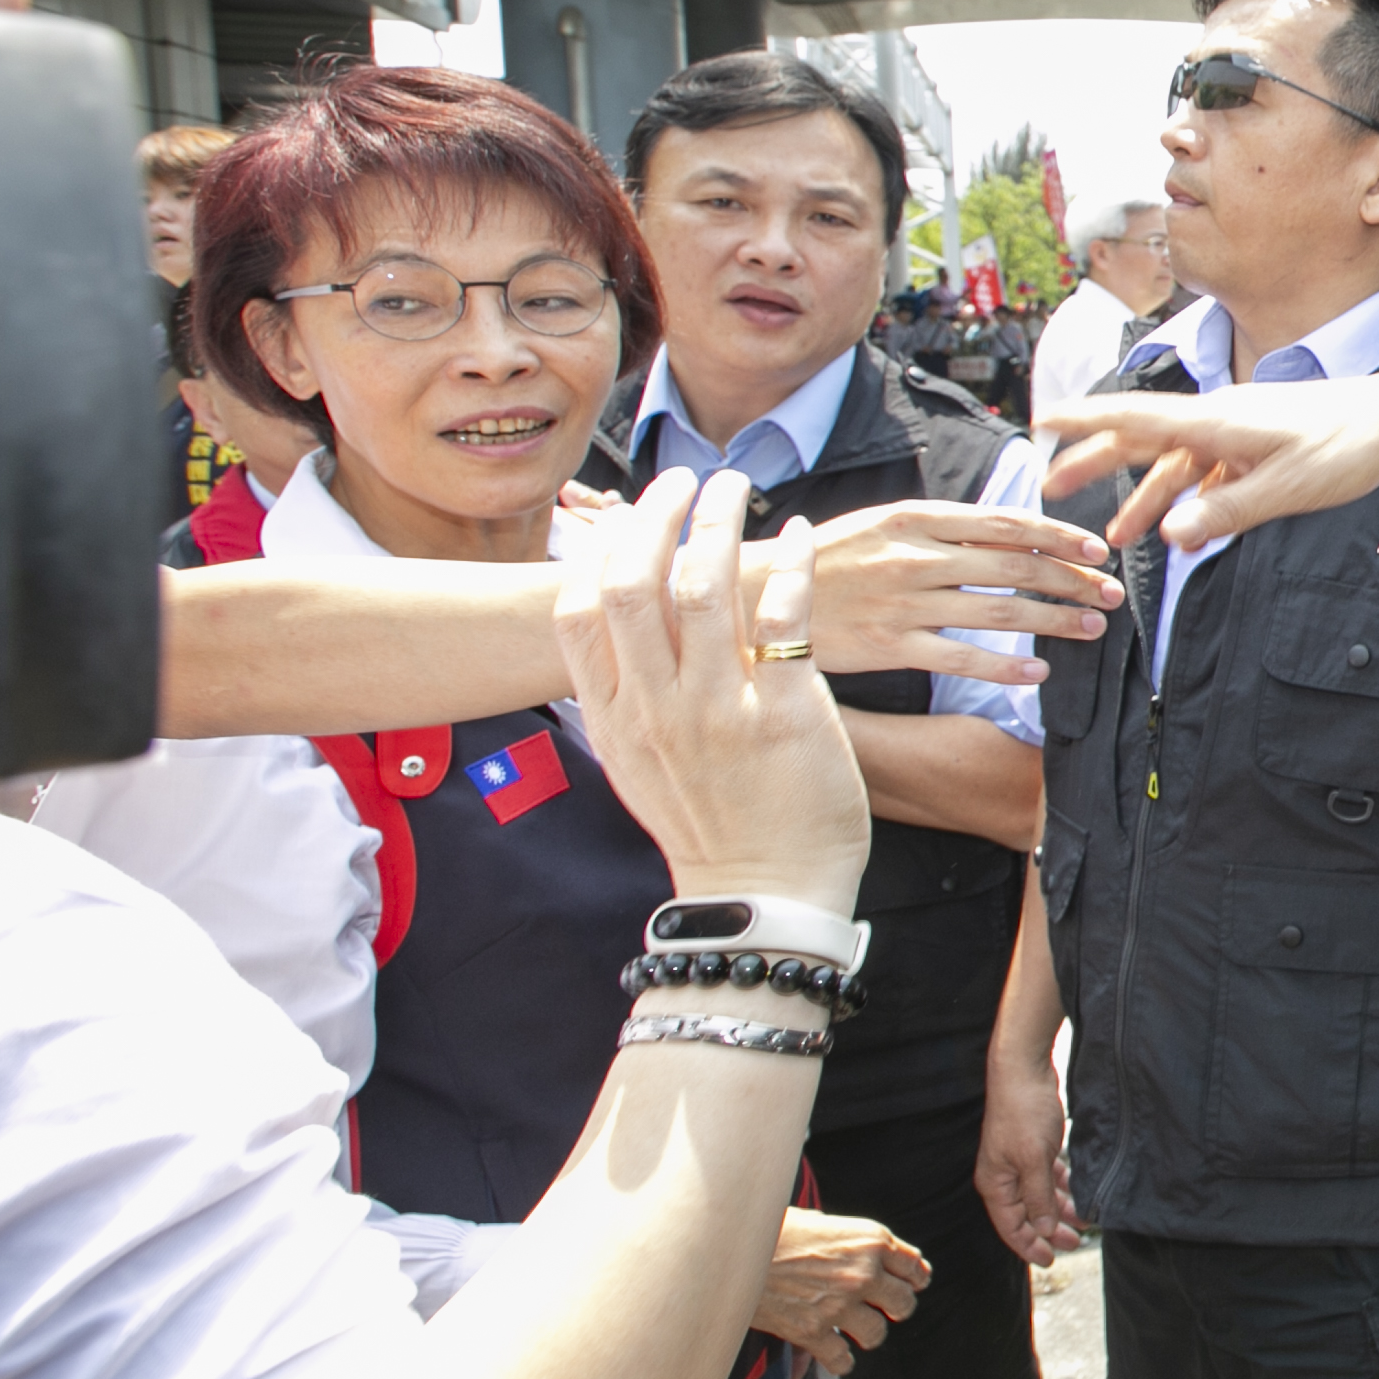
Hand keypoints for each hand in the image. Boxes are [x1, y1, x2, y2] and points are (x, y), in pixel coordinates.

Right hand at [557, 469, 871, 907]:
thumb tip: (610, 631)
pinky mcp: (784, 718)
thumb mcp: (637, 763)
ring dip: (721, 520)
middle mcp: (657, 709)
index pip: (579, 611)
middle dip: (657, 514)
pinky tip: (799, 535)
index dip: (600, 548)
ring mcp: (718, 712)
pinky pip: (784, 619)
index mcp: (615, 718)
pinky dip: (792, 565)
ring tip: (737, 486)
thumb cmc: (708, 826)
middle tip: (687, 480)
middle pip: (634, 582)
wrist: (764, 898)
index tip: (631, 512)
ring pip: (705, 586)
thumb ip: (624, 697)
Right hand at [754, 1209, 928, 1373]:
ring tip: (856, 1331)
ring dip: (868, 1335)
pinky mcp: (812, 1332)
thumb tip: (874, 1252)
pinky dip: (840, 1362)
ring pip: (877, 1333)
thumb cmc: (770, 1228)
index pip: (914, 1265)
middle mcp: (863, 1272)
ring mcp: (839, 1305)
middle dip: (896, 1308)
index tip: (912, 1284)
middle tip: (884, 1310)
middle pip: (904, 1303)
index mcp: (870, 1239)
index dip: (915, 1277)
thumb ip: (849, 1238)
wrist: (728, 1249)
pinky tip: (835, 1356)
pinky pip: (842, 1359)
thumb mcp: (819, 1220)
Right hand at [795, 501, 1122, 683]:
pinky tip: (1040, 670)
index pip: (1006, 523)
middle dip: (1072, 579)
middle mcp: (916, 556)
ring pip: (1000, 611)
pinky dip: (1006, 666)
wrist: (756, 597)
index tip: (1096, 549)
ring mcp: (905, 602)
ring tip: (1091, 626)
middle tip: (1111, 591)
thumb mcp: (880, 523)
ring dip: (1054, 619)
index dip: (1058, 536)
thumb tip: (1004, 530)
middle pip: (1014, 567)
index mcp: (916, 517)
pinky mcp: (892, 646)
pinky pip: (963, 658)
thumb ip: (939, 527)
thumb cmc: (824, 560)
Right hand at [976, 1050, 1082, 1263]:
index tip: (1050, 1261)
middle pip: (1026, 1215)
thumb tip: (1044, 1230)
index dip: (1029, 1246)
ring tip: (1084, 1222)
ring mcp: (1017, 1161)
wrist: (1024, 1068)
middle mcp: (1003, 1176)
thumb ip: (1038, 1198)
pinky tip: (1078, 1194)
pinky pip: (1047, 1177)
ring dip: (1060, 1210)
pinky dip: (1062, 1188)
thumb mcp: (1034, 1160)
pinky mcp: (1033, 1147)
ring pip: (1039, 1196)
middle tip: (1073, 1244)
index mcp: (996, 1184)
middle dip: (1049, 1232)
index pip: (1011, 1227)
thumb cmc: (1023, 1111)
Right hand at [1043, 361, 1378, 550]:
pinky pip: (1210, 475)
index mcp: (1216, 422)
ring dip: (1144, 498)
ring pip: (1176, 465)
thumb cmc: (1347, 446)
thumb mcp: (1286, 489)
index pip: (1135, 418)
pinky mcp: (1258, 447)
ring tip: (1114, 537)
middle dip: (1094, 462)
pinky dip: (1190, 502)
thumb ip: (1226, 513)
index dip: (1084, 420)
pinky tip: (1185, 535)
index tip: (1042, 421)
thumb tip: (1169, 536)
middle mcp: (1218, 420)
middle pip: (1142, 439)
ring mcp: (1237, 433)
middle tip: (1051, 483)